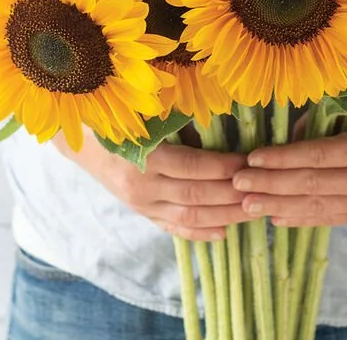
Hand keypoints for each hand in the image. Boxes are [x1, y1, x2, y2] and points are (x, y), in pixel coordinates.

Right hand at [54, 132, 249, 240]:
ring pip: (189, 217)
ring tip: (253, 211)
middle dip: (233, 195)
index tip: (250, 161)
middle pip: (196, 196)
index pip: (194, 167)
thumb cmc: (121, 118)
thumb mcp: (146, 113)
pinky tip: (223, 233)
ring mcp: (142, 205)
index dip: (224, 166)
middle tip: (263, 189)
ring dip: (224, 216)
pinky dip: (199, 233)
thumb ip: (179, 120)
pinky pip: (173, 229)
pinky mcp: (142, 214)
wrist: (83, 141)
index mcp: (145, 157)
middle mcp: (143, 186)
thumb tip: (221, 121)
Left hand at [231, 113, 346, 226]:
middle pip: (309, 184)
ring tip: (247, 205)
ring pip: (315, 206)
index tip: (250, 158)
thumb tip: (280, 139)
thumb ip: (317, 124)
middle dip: (269, 185)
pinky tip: (275, 218)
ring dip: (277, 206)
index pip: (314, 156)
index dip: (280, 159)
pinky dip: (299, 218)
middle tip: (237, 184)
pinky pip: (326, 218)